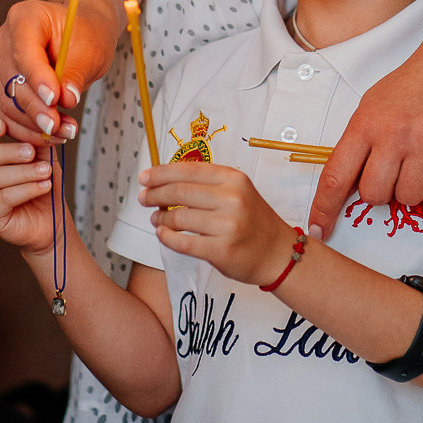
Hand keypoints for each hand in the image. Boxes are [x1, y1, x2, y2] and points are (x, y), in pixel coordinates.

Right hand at [0, 0, 118, 144]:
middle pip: (12, 80)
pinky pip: (8, 113)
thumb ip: (75, 72)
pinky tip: (52, 137)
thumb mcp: (91, 48)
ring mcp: (0, 64)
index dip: (37, 77)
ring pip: (8, 101)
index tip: (54, 98)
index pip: (23, 50)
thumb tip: (66, 98)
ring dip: (35, 123)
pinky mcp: (2, 87)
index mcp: (23, 17)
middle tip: (59, 125)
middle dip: (37, 107)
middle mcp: (4, 40)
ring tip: (65, 131)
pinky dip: (28, 130)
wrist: (83, 34)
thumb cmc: (87, 34)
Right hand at [0, 119, 59, 254]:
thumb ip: (37, 139)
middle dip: (8, 152)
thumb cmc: (43, 183)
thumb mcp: (43, 155)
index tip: (2, 125)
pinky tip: (43, 186)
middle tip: (31, 152)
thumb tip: (39, 121)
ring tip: (45, 171)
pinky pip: (3, 198)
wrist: (50, 218)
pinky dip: (26, 190)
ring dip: (24, 172)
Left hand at [139, 161, 295, 286]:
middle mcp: (232, 199)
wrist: (278, 252)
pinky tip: (163, 234)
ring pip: (179, 218)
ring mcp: (228, 226)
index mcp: (233, 179)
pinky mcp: (222, 250)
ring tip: (157, 218)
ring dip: (161, 218)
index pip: (188, 170)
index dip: (161, 173)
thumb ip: (208, 184)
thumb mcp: (238, 191)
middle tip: (144, 198)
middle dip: (155, 194)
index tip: (145, 178)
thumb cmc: (253, 220)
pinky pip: (183, 243)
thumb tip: (166, 180)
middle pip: (180, 192)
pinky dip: (167, 238)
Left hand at [308, 23, 422, 236]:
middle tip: (396, 169)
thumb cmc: (413, 84)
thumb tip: (347, 188)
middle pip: (375, 195)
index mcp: (366, 122)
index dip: (324, 208)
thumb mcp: (373, 105)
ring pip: (410, 197)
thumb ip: (360, 143)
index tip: (318, 230)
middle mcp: (394, 133)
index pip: (336, 176)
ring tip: (422, 160)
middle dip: (382, 193)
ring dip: (415, 188)